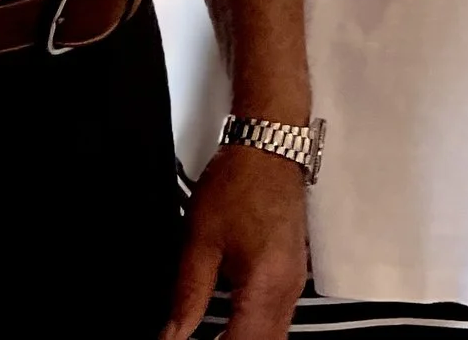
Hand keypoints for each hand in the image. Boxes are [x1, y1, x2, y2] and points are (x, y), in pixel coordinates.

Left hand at [162, 144, 309, 339]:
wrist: (269, 147)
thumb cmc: (239, 184)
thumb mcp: (199, 243)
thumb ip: (186, 297)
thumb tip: (172, 336)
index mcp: (265, 285)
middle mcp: (288, 289)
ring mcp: (295, 282)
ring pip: (275, 336)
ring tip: (212, 337)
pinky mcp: (294, 273)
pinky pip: (280, 319)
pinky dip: (256, 331)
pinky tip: (231, 327)